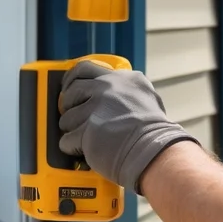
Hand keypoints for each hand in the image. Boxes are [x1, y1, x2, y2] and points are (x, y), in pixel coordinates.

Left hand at [57, 60, 200, 191]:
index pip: (85, 68)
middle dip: (68, 106)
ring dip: (72, 131)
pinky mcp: (87, 131)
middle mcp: (107, 88)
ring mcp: (96, 108)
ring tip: (85, 140)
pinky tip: (84, 151)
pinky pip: (66, 140)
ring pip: (66, 118)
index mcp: (122, 78)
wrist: (156, 152)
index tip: (68, 88)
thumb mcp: (147, 97)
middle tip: (73, 118)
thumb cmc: (155, 132)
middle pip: (71, 91)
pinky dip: (72, 148)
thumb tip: (107, 93)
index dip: (71, 79)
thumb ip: (126, 91)